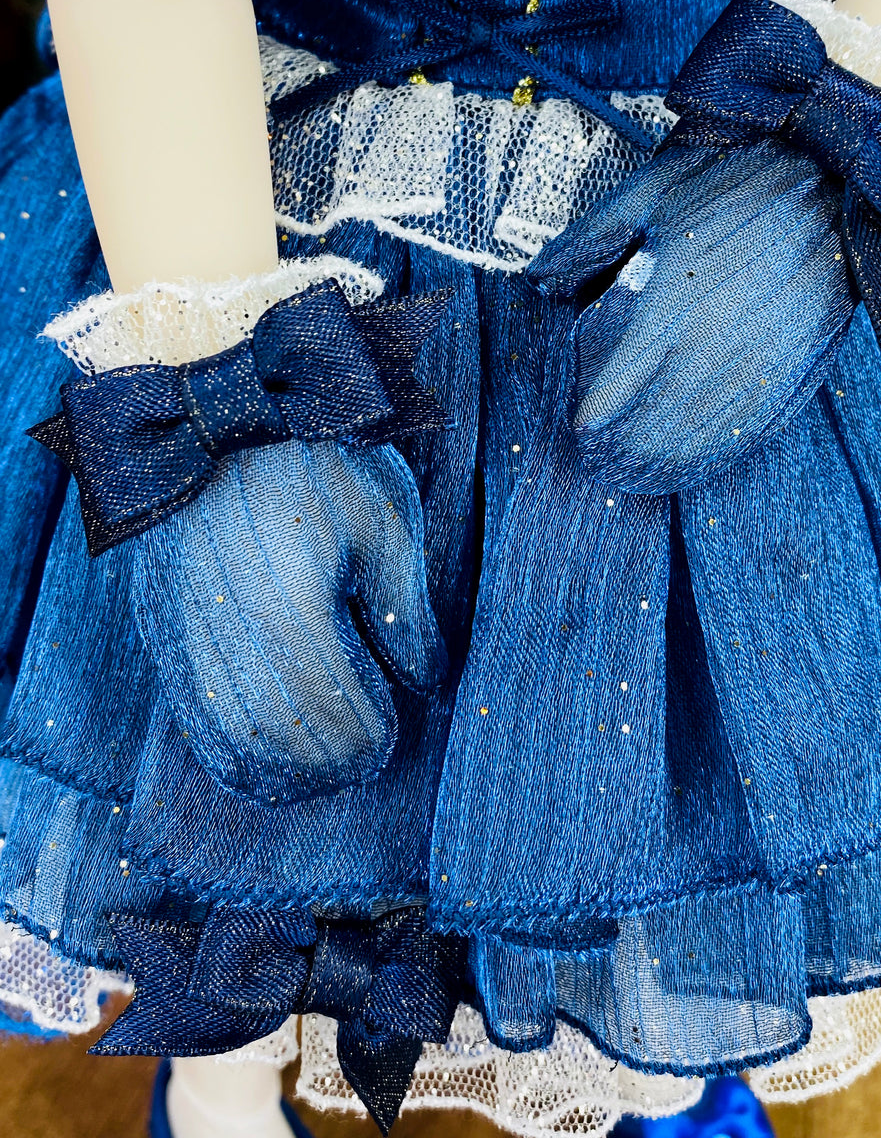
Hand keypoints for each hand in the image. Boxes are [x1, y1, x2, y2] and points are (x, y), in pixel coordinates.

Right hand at [131, 439, 444, 805]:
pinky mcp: (158, 619)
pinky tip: (257, 754)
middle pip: (274, 739)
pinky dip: (222, 746)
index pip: (329, 712)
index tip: (390, 737)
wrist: (217, 406)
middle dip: (323, 765)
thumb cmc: (314, 456)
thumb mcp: (382, 520)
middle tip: (363, 761)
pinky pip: (186, 709)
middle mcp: (227, 630)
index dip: (363, 740)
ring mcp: (182, 627)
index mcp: (292, 607)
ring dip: (272, 769)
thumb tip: (425, 681)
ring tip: (316, 771)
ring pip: (224, 736)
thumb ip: (404, 610)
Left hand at [527, 140, 855, 492]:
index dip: (591, 421)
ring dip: (666, 466)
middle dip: (621, 455)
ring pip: (701, 441)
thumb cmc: (733, 183)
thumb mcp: (648, 195)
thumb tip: (538, 280)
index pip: (615, 391)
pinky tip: (697, 463)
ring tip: (638, 480)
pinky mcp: (795, 372)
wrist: (834, 183)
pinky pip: (749, 432)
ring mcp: (758, 366)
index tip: (579, 430)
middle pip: (654, 430)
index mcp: (668, 305)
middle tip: (598, 467)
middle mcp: (711, 346)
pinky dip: (718, 456)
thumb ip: (588, 242)